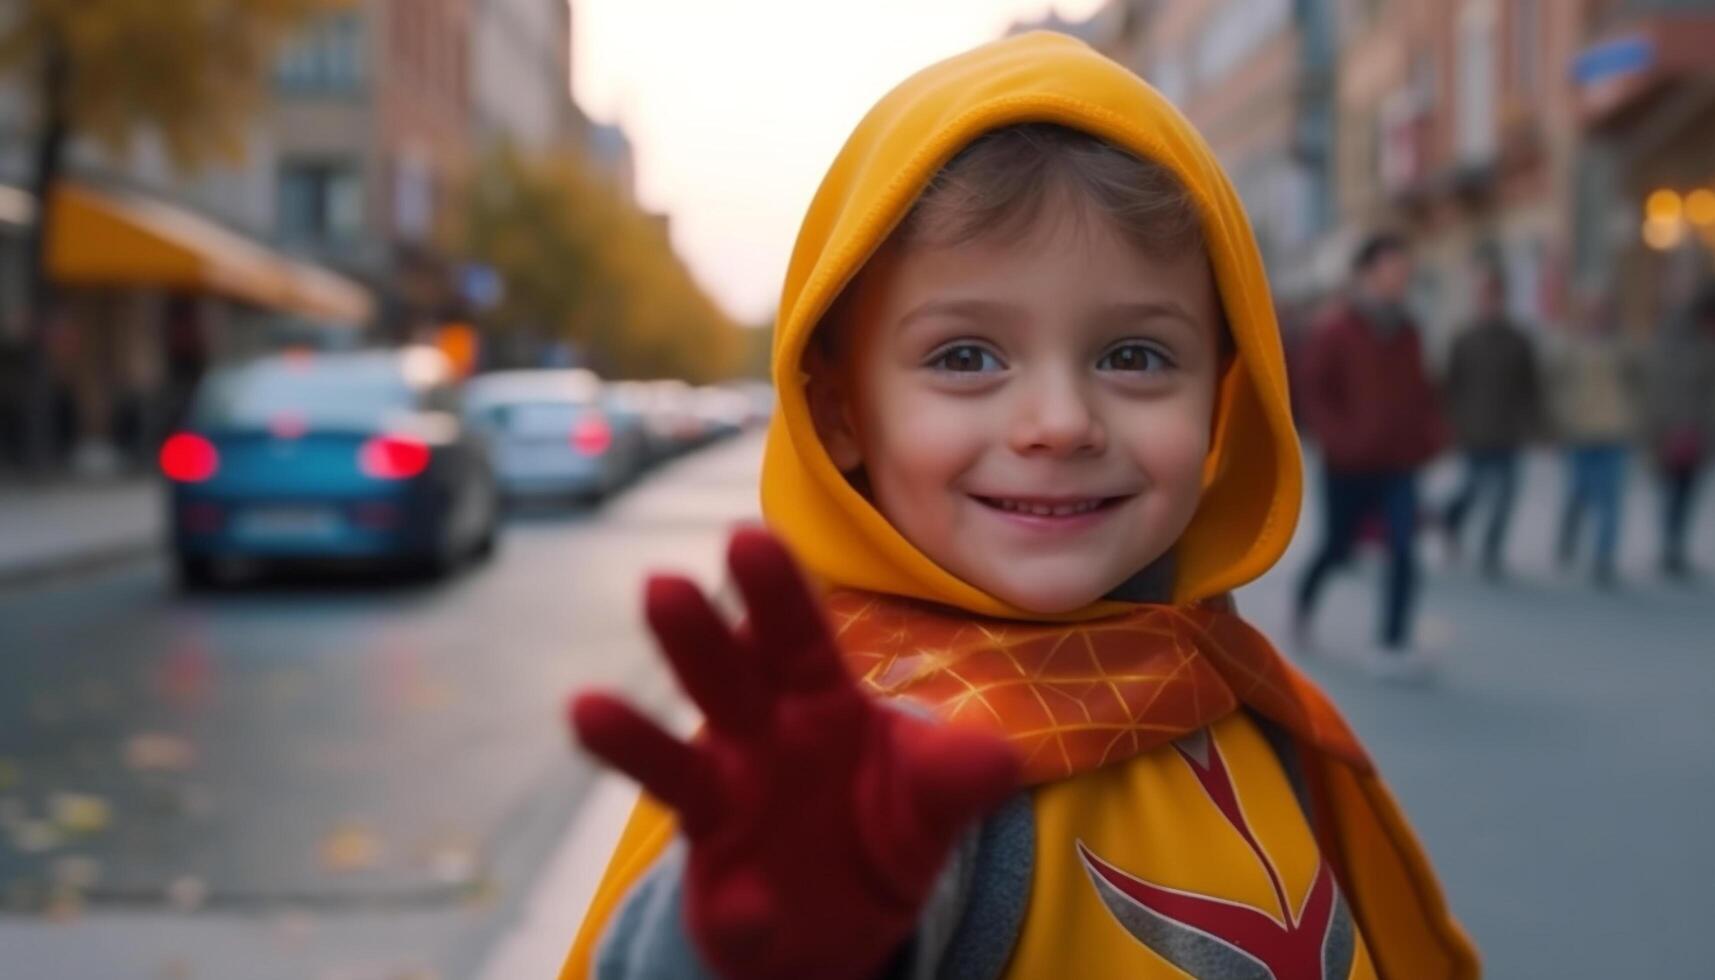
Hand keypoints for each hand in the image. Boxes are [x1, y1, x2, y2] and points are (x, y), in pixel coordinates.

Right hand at [570, 528, 1018, 979]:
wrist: (852, 925)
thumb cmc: (884, 824)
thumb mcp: (934, 798)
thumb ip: (955, 777)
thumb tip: (1000, 758)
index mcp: (817, 698)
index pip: (796, 637)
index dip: (773, 591)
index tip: (748, 534)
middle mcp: (757, 740)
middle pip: (723, 681)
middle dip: (695, 636)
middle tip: (661, 583)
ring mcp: (727, 812)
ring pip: (674, 770)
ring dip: (633, 738)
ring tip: (584, 708)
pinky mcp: (724, 895)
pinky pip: (730, 902)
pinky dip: (740, 910)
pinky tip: (748, 908)